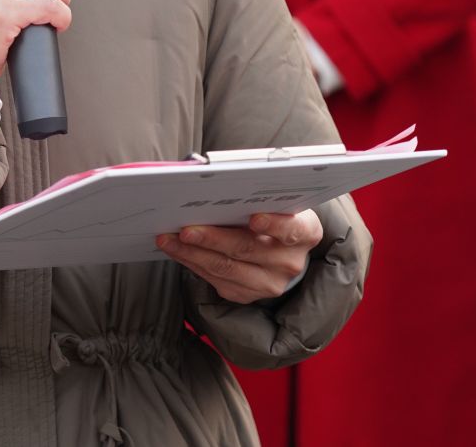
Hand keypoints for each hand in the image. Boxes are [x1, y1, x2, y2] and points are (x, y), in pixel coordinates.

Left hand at [156, 210, 322, 304]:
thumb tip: (210, 179)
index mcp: (305, 232)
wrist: (281, 250)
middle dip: (212, 238)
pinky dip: (193, 263)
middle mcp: (290, 262)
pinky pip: (216, 280)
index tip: (253, 217)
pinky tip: (177, 251)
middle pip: (248, 249)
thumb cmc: (273, 214)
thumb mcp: (275, 201)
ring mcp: (270, 283)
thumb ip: (255, 194)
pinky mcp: (247, 295)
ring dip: (193, 253)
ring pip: (226, 268)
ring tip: (169, 239)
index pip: (292, 229)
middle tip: (186, 229)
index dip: (273, 224)